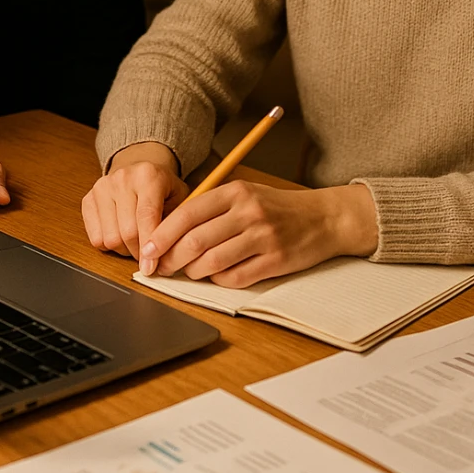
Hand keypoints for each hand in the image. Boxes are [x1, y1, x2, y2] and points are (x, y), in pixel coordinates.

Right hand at [82, 142, 188, 262]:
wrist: (139, 168)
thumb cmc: (161, 187)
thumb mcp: (179, 197)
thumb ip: (176, 223)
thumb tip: (167, 256)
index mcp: (147, 175)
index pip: (146, 216)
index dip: (149, 246)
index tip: (151, 268)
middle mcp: (122, 179)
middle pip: (127, 231)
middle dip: (139, 252)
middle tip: (148, 256)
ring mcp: (102, 188)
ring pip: (110, 238)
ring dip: (124, 250)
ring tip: (135, 243)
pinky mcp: (88, 200)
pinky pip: (95, 238)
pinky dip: (109, 246)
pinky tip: (120, 237)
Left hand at [140, 180, 377, 288]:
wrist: (325, 218)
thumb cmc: (278, 208)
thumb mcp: (246, 195)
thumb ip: (213, 208)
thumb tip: (171, 232)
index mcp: (236, 192)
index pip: (188, 212)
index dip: (163, 234)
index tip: (148, 250)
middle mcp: (248, 212)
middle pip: (195, 240)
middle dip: (170, 259)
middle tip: (160, 269)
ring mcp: (262, 237)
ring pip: (211, 262)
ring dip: (193, 272)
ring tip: (190, 271)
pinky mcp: (274, 261)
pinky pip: (234, 278)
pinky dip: (220, 280)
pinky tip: (219, 275)